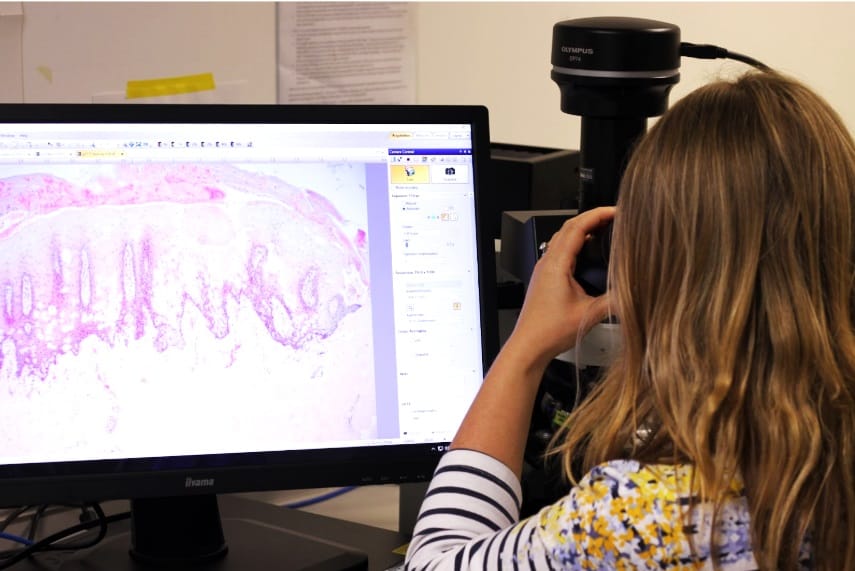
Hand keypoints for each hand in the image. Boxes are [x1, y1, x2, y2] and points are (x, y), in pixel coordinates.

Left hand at [505, 207, 615, 369]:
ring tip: (603, 229)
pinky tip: (588, 253)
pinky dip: (576, 244)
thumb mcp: (589, 315)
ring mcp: (544, 270)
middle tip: (613, 216)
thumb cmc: (548, 332)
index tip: (615, 210)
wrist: (529, 346)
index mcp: (556, 265)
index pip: (577, 227)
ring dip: (582, 230)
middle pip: (569, 227)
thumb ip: (614, 301)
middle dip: (592, 217)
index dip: (598, 214)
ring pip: (563, 238)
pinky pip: (560, 251)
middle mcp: (547, 263)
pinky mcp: (544, 279)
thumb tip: (634, 291)